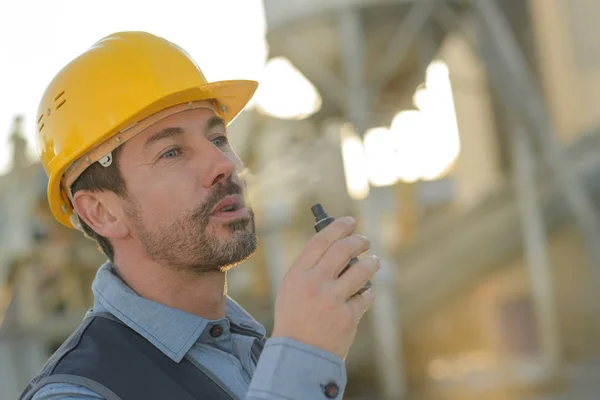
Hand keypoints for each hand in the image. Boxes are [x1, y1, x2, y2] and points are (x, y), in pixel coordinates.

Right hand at [271, 216, 378, 358]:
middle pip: (344, 249)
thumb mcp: (291, 290)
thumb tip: (336, 246)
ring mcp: (332, 299)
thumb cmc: (295, 319)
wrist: (298, 355)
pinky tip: (364, 293)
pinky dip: (367, 292)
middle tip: (365, 241)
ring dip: (371, 263)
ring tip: (373, 262)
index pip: (321, 240)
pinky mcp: (348, 316)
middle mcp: (315, 283)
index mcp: (298, 274)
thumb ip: (310, 269)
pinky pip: (366, 295)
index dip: (338, 227)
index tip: (350, 222)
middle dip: (359, 241)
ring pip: (362, 269)